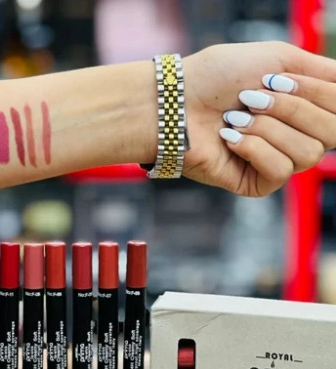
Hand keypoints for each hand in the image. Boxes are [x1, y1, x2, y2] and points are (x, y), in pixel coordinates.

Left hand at [182, 41, 335, 195]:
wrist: (175, 104)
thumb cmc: (217, 78)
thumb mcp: (277, 59)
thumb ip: (321, 71)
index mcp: (304, 107)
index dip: (317, 92)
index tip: (278, 79)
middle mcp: (296, 135)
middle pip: (332, 133)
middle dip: (290, 109)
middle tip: (252, 97)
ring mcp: (277, 161)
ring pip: (307, 154)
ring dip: (267, 129)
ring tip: (235, 119)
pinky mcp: (256, 183)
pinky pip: (279, 171)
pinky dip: (253, 149)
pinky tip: (229, 140)